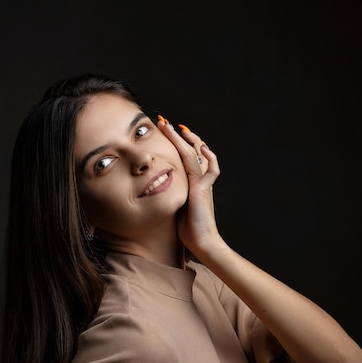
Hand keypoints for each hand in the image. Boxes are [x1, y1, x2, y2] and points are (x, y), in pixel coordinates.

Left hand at [157, 118, 221, 259]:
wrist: (200, 241)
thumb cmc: (187, 229)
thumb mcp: (173, 205)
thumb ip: (168, 193)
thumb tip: (150, 188)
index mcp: (191, 181)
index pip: (185, 155)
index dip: (176, 142)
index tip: (163, 130)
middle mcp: (198, 179)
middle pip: (191, 149)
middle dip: (178, 134)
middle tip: (164, 121)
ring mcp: (203, 183)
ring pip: (197, 154)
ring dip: (186, 139)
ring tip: (175, 127)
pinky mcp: (205, 189)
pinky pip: (211, 169)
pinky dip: (209, 157)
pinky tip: (202, 148)